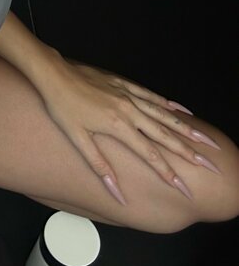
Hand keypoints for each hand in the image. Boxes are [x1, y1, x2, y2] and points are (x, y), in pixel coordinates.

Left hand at [38, 57, 221, 206]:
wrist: (53, 72)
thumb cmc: (61, 106)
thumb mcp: (77, 139)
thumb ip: (100, 167)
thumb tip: (116, 193)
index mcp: (118, 126)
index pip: (151, 156)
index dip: (169, 174)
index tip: (185, 189)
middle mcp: (129, 110)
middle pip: (166, 135)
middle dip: (190, 152)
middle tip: (211, 165)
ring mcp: (128, 95)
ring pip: (164, 114)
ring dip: (188, 128)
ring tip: (208, 139)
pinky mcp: (124, 83)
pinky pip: (152, 95)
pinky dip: (169, 104)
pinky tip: (182, 111)